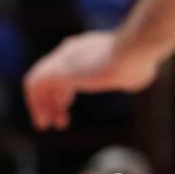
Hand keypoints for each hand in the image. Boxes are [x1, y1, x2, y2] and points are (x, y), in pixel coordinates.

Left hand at [23, 30, 159, 130]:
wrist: (134, 51)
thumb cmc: (140, 61)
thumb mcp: (138, 68)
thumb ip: (130, 73)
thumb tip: (135, 78)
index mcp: (88, 48)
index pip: (67, 66)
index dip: (64, 86)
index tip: (67, 103)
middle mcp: (72, 50)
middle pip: (51, 74)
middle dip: (52, 98)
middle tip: (58, 120)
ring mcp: (63, 58)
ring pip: (40, 81)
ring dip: (41, 104)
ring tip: (46, 125)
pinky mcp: (57, 69)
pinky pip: (34, 85)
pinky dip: (35, 103)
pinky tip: (43, 121)